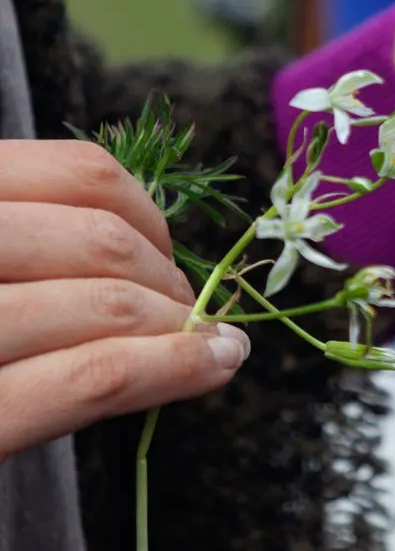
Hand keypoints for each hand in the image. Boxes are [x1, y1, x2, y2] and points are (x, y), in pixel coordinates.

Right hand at [0, 141, 249, 461]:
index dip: (145, 212)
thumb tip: (137, 245)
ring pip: (105, 303)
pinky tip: (212, 367)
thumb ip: (25, 240)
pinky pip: (90, 377)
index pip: (77, 173)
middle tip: (190, 315)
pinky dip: (169, 368)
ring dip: (178, 326)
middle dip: (167, 276)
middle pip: (100, 238)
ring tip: (208, 346)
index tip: (165, 253)